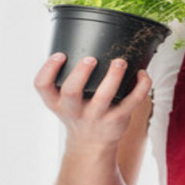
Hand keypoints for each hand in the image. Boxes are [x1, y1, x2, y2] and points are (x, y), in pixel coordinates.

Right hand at [33, 54, 151, 147]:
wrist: (92, 145)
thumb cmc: (79, 113)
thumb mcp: (64, 101)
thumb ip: (66, 79)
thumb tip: (84, 39)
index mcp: (57, 102)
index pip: (42, 86)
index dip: (48, 69)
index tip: (60, 54)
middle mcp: (74, 111)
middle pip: (71, 92)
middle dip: (80, 73)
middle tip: (91, 59)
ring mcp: (96, 117)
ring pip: (104, 97)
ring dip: (113, 77)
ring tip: (119, 62)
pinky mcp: (117, 120)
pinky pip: (132, 102)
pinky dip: (140, 86)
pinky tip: (142, 74)